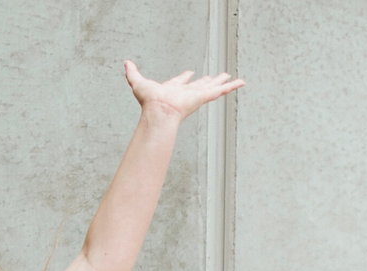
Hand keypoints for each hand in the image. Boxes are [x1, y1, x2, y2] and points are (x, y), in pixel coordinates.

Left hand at [123, 60, 243, 123]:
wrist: (159, 111)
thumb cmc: (148, 101)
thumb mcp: (137, 82)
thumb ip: (132, 73)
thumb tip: (125, 63)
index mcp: (174, 90)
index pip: (181, 82)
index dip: (185, 77)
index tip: (190, 73)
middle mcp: (187, 93)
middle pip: (200, 85)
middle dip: (208, 81)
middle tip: (217, 76)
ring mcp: (197, 96)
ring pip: (213, 88)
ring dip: (223, 83)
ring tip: (232, 78)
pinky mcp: (205, 97)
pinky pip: (221, 91)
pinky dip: (232, 87)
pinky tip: (241, 82)